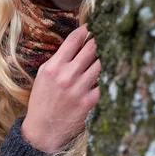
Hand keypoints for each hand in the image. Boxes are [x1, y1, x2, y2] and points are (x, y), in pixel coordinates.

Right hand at [21, 24, 100, 152]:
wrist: (43, 129)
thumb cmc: (42, 100)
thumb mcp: (43, 75)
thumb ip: (58, 59)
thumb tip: (76, 43)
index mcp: (54, 67)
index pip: (74, 40)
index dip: (86, 29)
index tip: (92, 26)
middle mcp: (68, 76)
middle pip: (92, 48)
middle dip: (100, 39)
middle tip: (107, 34)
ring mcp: (80, 89)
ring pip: (102, 63)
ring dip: (107, 55)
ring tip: (112, 50)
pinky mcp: (90, 101)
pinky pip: (105, 82)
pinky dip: (108, 75)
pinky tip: (112, 71)